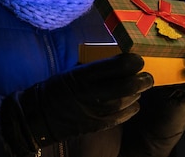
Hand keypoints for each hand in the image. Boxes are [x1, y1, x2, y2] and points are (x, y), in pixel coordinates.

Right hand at [0, 53, 153, 154]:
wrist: (38, 117)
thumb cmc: (57, 88)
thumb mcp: (75, 70)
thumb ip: (99, 67)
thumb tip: (122, 61)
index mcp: (86, 75)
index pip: (121, 65)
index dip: (134, 60)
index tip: (136, 59)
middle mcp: (94, 93)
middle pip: (131, 84)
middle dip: (144, 78)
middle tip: (146, 75)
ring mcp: (99, 111)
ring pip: (131, 99)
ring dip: (138, 92)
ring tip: (137, 86)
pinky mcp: (100, 124)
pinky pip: (126, 114)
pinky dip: (132, 106)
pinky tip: (131, 101)